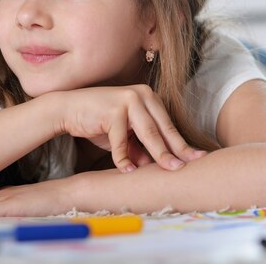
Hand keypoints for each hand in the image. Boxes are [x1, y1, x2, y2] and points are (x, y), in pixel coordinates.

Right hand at [50, 85, 205, 172]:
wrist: (68, 109)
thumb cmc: (98, 122)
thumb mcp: (125, 136)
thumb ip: (141, 147)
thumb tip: (159, 166)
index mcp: (148, 97)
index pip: (168, 124)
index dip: (181, 144)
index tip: (197, 158)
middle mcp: (141, 94)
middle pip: (163, 128)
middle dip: (176, 150)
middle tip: (187, 168)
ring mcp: (128, 99)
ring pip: (149, 132)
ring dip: (159, 154)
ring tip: (169, 170)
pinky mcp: (113, 110)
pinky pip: (122, 140)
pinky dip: (123, 157)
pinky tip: (126, 170)